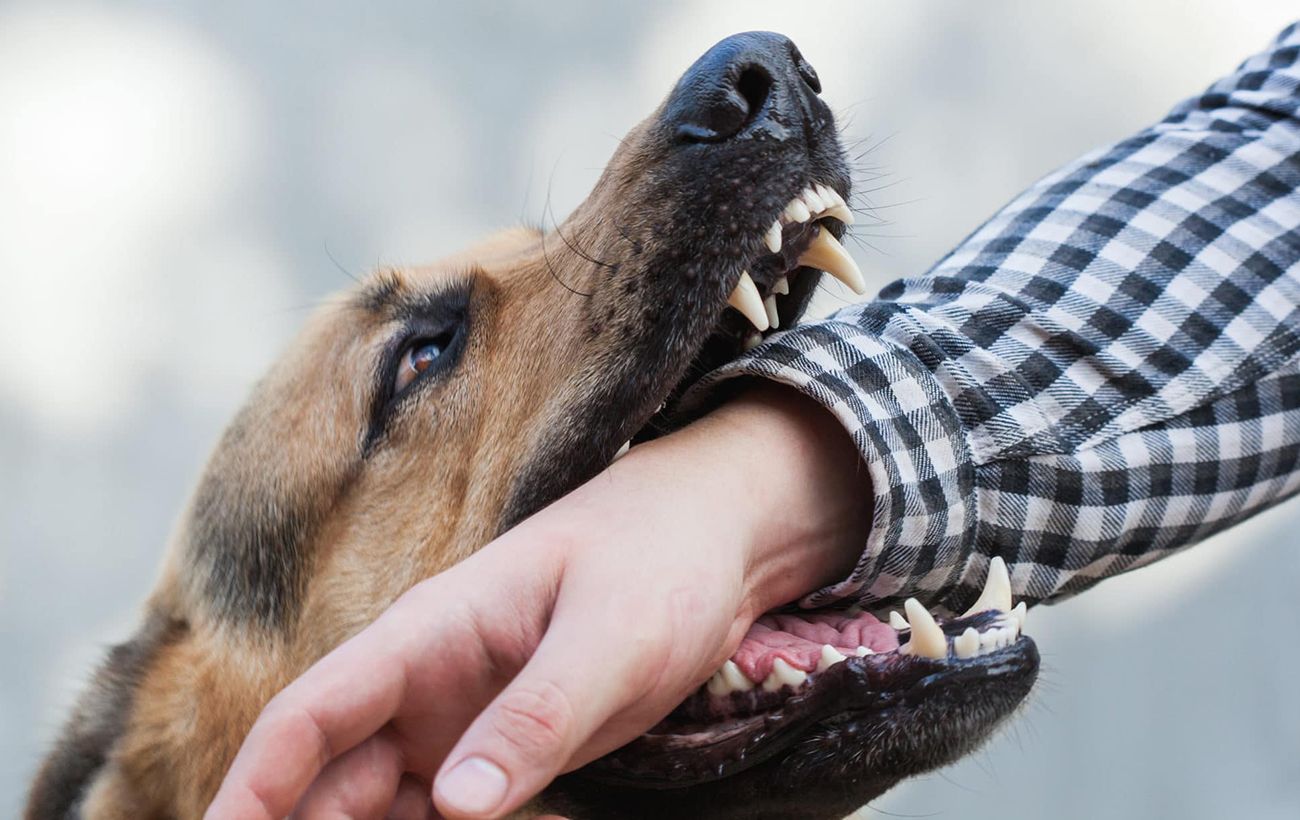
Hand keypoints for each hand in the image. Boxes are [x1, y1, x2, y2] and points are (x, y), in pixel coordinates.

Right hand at [206, 385, 869, 818]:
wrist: (717, 539)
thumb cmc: (659, 561)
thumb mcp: (610, 638)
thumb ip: (537, 716)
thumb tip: (454, 806)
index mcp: (428, 633)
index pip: (309, 715)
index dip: (254, 787)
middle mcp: (427, 681)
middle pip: (329, 776)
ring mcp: (462, 717)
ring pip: (377, 803)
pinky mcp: (505, 745)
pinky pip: (443, 812)